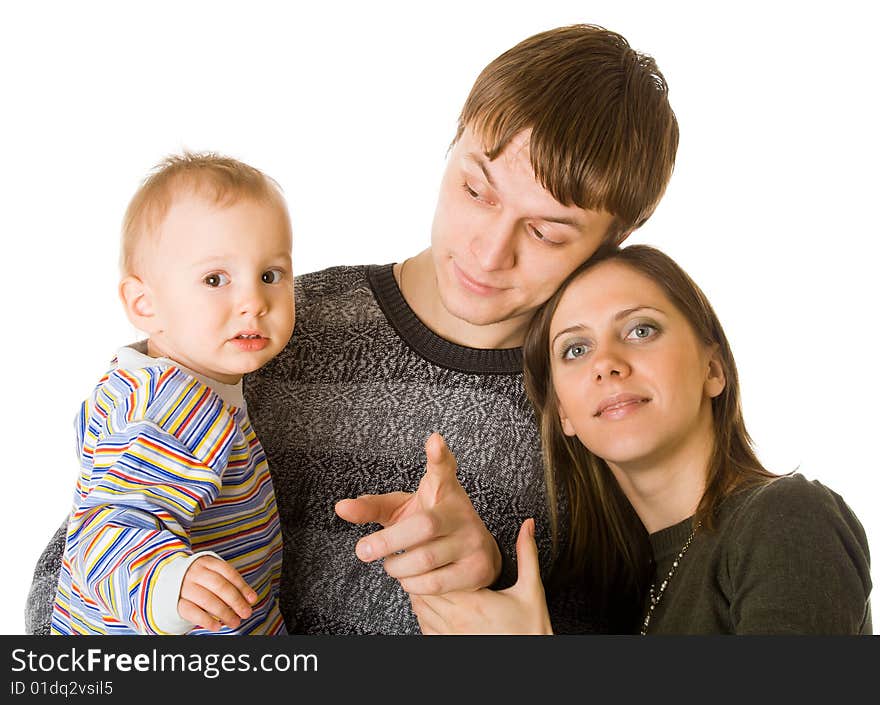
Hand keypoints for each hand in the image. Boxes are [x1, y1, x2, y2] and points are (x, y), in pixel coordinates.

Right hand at [177, 555, 257, 631]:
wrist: (169, 580)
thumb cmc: (201, 579)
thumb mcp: (213, 574)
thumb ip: (231, 584)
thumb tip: (250, 600)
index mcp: (207, 562)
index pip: (228, 573)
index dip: (242, 587)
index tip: (252, 600)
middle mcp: (195, 573)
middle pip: (219, 586)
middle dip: (235, 601)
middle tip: (246, 613)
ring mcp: (184, 587)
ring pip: (207, 600)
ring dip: (224, 613)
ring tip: (235, 622)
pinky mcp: (176, 602)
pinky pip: (192, 612)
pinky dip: (206, 620)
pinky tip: (217, 626)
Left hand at [334, 432, 501, 593]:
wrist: (473, 553)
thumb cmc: (429, 527)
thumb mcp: (402, 510)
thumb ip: (372, 507)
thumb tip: (340, 507)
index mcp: (443, 489)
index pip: (443, 468)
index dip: (439, 455)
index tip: (434, 441)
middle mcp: (462, 512)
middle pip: (422, 526)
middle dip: (388, 541)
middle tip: (363, 550)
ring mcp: (473, 540)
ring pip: (424, 560)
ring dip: (397, 568)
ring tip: (392, 565)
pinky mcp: (478, 569)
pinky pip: (434, 584)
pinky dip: (413, 585)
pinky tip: (410, 579)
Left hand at [410, 518, 552, 633]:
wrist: (534, 661)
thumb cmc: (531, 631)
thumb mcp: (531, 590)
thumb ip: (527, 555)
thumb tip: (527, 525)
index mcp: (473, 603)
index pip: (437, 575)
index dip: (431, 558)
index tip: (434, 544)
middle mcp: (456, 621)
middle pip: (423, 590)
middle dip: (422, 572)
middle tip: (424, 554)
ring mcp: (450, 636)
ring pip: (420, 609)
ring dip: (419, 592)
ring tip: (425, 575)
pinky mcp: (449, 647)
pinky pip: (424, 628)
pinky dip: (423, 613)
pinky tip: (432, 602)